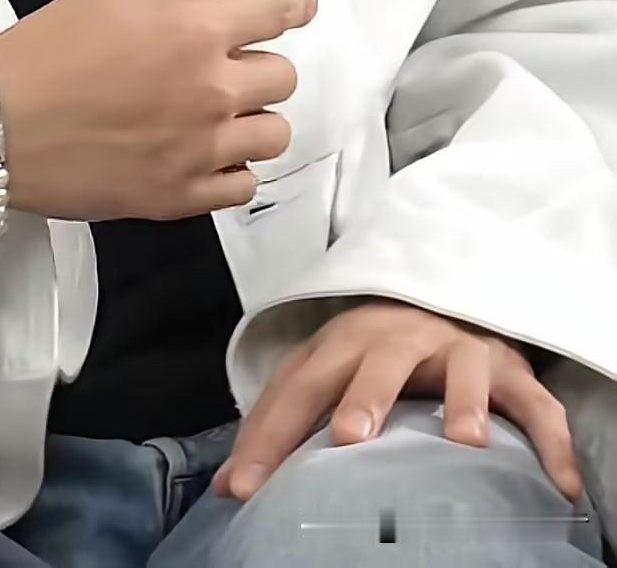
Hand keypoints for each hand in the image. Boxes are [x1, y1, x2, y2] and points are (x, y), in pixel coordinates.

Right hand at [0, 0, 316, 222]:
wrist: (3, 122)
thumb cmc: (49, 51)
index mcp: (196, 30)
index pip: (276, 12)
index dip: (294, 5)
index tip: (301, 6)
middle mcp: (211, 89)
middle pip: (282, 76)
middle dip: (259, 64)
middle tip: (228, 65)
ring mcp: (202, 149)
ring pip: (273, 134)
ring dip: (253, 118)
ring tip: (220, 113)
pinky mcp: (183, 196)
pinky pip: (243, 185)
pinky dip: (231, 167)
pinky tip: (206, 154)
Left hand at [211, 299, 582, 503]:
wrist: (447, 302)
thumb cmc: (377, 353)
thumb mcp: (328, 374)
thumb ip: (284, 422)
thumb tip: (227, 484)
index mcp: (345, 340)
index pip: (299, 384)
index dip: (269, 433)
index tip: (242, 486)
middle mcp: (401, 336)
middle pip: (380, 360)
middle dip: (366, 394)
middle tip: (350, 436)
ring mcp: (460, 347)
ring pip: (465, 367)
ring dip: (462, 401)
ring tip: (462, 440)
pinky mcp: (509, 369)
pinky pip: (535, 403)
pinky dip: (550, 438)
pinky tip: (560, 481)